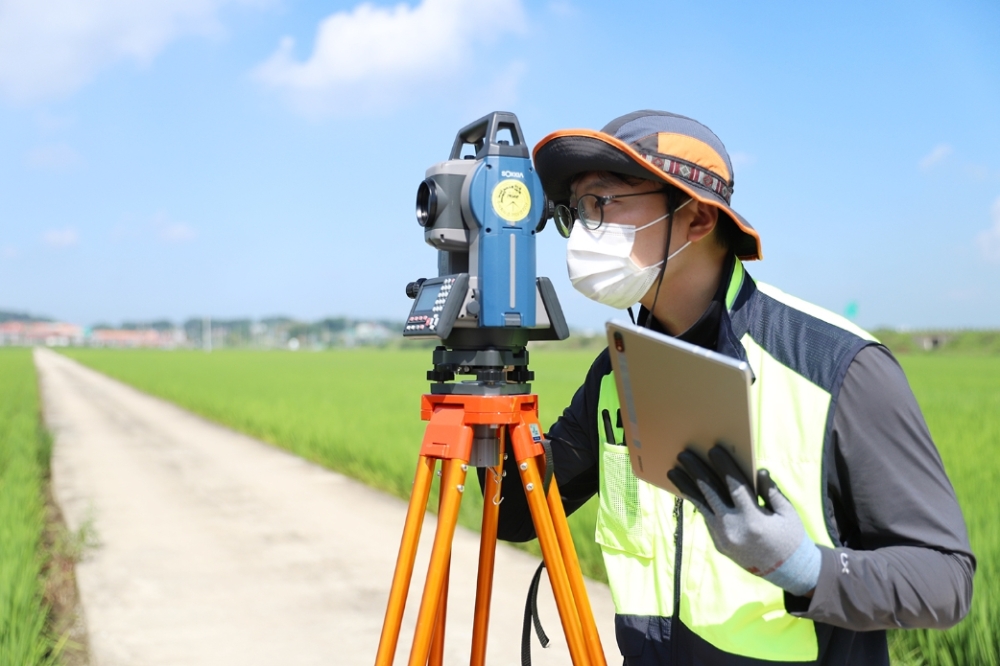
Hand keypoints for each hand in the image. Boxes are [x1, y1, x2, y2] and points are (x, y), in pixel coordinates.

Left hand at [667, 445, 820, 596]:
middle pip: (710, 493)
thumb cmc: (790, 536)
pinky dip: (697, 502)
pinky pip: (706, 517)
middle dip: (696, 472)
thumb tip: (759, 471)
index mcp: (754, 519)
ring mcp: (723, 538)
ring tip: (673, 471)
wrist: (786, 571)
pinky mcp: (718, 543)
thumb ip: (771, 491)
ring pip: (701, 506)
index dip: (724, 466)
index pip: (735, 486)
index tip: (713, 450)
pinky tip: (688, 489)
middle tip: (684, 455)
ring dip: (686, 487)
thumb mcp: (787, 512)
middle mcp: (734, 528)